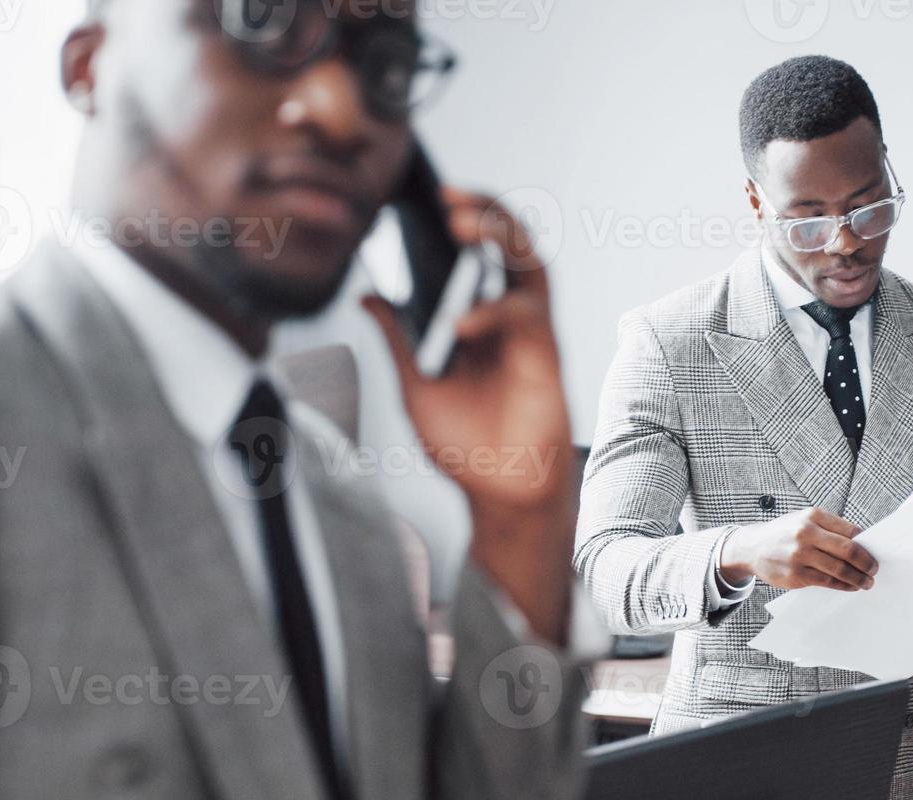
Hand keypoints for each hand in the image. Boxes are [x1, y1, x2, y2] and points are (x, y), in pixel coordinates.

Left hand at [363, 187, 573, 641]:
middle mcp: (509, 315)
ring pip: (530, 262)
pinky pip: (526, 317)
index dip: (460, 217)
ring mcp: (531, 332)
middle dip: (485, 210)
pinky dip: (494, 312)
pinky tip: (461, 322)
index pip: (476, 250)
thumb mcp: (414, 383)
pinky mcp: (545, 356)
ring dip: (500, 235)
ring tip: (464, 222)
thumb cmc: (466, 443)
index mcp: (480, 315)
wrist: (498, 493)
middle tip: (449, 195)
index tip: (427, 194)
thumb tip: (366, 292)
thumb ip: (395, 337)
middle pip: (509, 241)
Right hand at [719, 507, 877, 591]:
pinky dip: (843, 585)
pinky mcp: (796, 574)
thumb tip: (862, 543)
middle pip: (849, 550)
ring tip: (867, 582)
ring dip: (858, 578)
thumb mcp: (803, 520)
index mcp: (813, 516)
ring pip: (840, 569)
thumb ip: (829, 528)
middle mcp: (806, 534)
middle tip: (874, 569)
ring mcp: (800, 555)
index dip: (867, 544)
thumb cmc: (783, 534)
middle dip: (866, 562)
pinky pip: (827, 582)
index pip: (850, 531)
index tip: (876, 553)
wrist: (751, 547)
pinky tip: (850, 586)